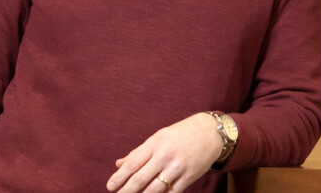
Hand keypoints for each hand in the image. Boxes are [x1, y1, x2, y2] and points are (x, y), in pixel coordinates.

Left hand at [106, 112, 222, 192]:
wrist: (210, 133)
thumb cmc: (180, 135)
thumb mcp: (158, 138)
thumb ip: (138, 153)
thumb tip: (119, 164)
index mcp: (155, 144)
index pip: (133, 163)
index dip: (119, 176)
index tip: (109, 186)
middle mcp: (164, 155)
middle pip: (141, 178)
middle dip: (127, 190)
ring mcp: (177, 167)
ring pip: (155, 188)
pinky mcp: (189, 177)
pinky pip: (172, 192)